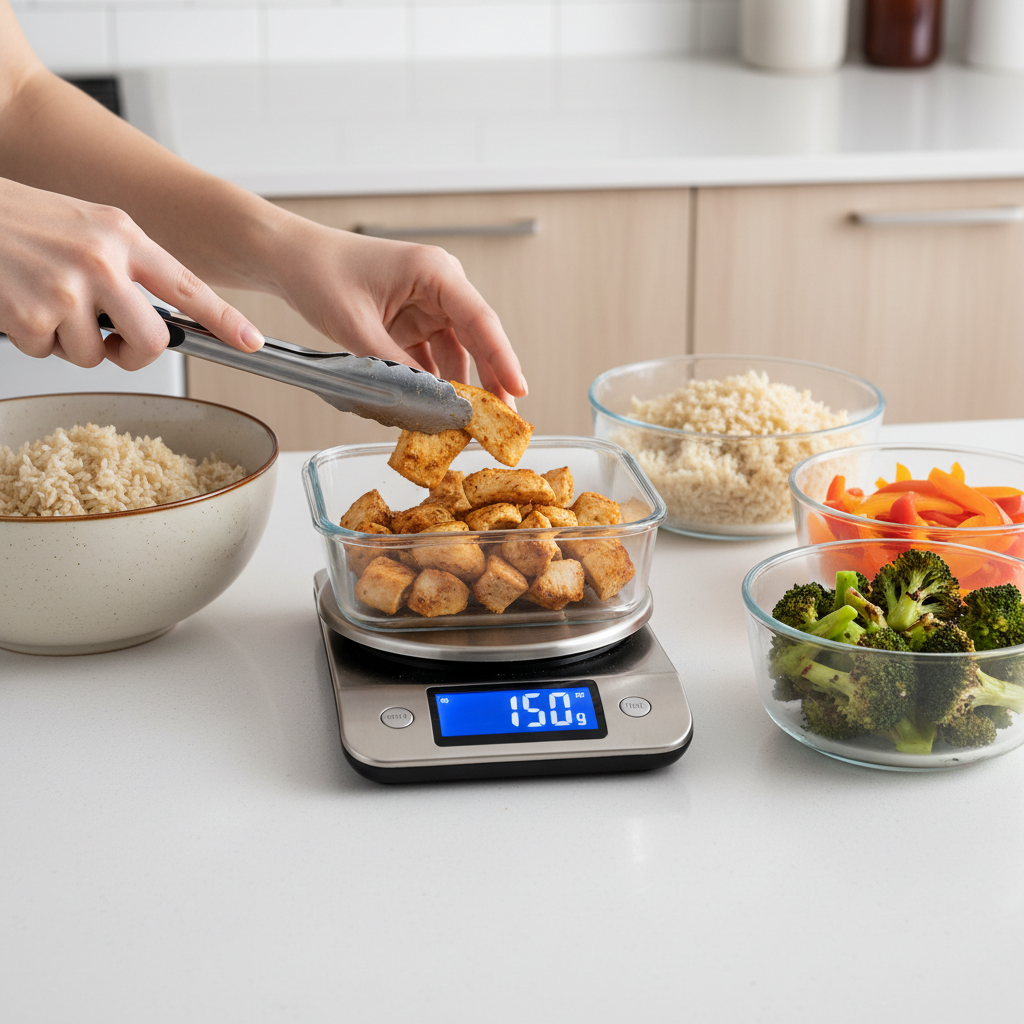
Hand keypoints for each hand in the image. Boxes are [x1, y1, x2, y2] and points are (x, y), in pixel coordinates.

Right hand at [0, 177, 263, 369]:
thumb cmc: (21, 220)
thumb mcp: (86, 225)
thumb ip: (126, 264)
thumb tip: (159, 315)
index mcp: (122, 235)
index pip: (186, 285)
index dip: (224, 319)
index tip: (250, 341)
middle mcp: (101, 260)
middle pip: (151, 340)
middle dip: (133, 353)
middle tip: (111, 341)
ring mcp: (67, 288)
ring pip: (95, 355)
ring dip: (70, 342)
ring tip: (44, 300)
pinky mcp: (32, 314)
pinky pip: (50, 353)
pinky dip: (33, 338)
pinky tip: (18, 303)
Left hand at [269, 216, 527, 407]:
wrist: (288, 259)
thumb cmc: (319, 273)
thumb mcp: (356, 326)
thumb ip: (395, 368)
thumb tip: (430, 405)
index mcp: (434, 271)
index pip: (480, 320)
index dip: (502, 359)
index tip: (517, 391)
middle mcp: (439, 286)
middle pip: (476, 340)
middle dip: (490, 381)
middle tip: (503, 421)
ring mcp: (427, 305)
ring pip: (456, 354)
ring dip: (459, 388)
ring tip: (469, 424)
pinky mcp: (411, 323)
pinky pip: (431, 358)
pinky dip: (433, 384)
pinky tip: (436, 410)